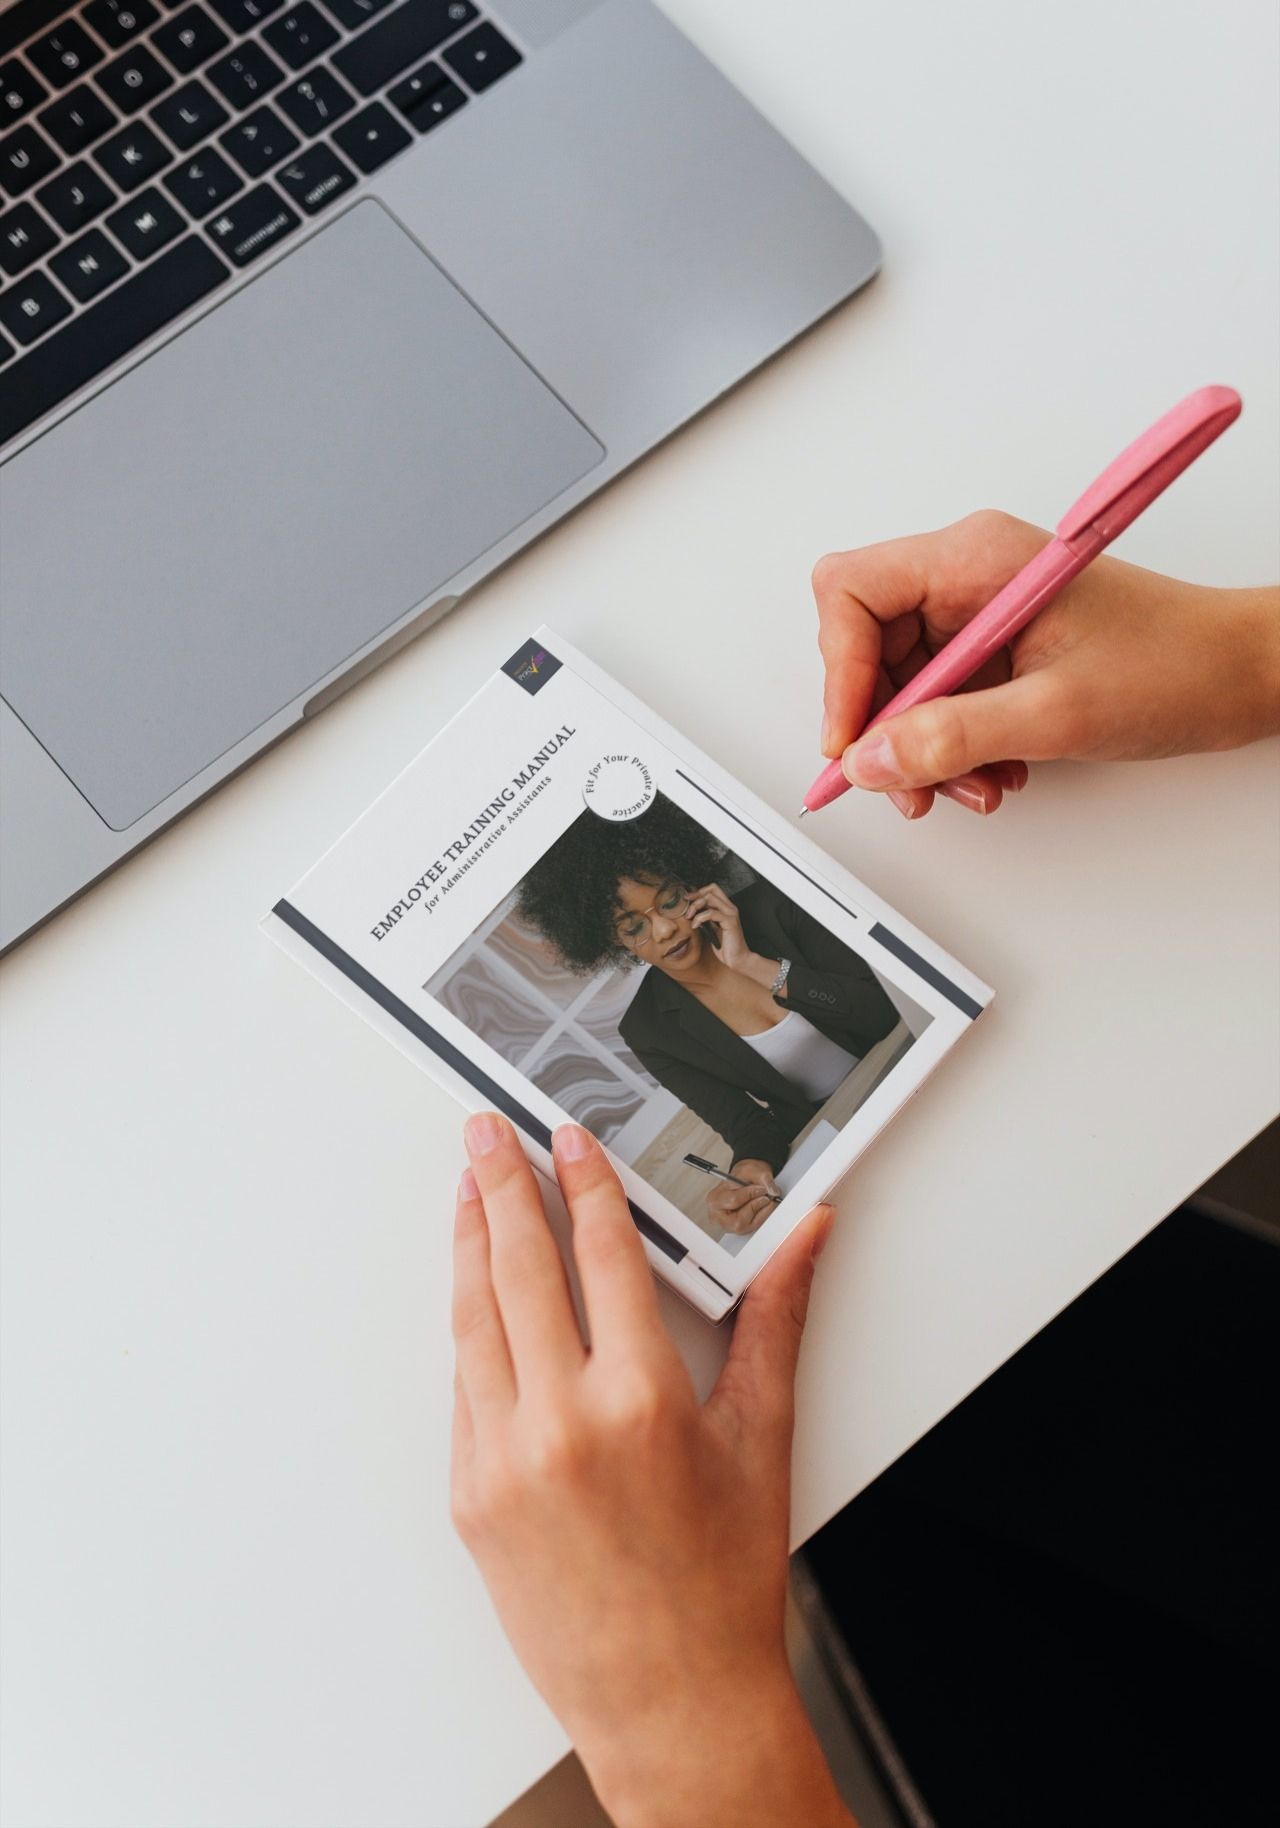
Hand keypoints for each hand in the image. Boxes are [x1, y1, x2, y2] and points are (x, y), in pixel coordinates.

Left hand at [451, 1114, 851, 1827]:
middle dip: (500, 1187)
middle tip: (484, 1132)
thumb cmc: (721, 1579)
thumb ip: (776, 1321)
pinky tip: (472, 1296)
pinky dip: (468, 1331)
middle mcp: (561, 1422)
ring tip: (465, 1191)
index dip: (584, 1185)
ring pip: (473, 1322)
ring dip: (466, 1247)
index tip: (566, 1141)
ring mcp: (502, 1460)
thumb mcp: (762, 1440)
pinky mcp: (469, 1495)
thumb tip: (806, 1237)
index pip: (601, 1254)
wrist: (668, 1699)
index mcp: (640, 1400)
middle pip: (519, 1269)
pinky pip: (464, 1390)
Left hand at [687, 880, 751, 970]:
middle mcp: (730, 908)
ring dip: (695, 907)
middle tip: (687, 911)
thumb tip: (692, 912)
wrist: (737, 958)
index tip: (687, 900)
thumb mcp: (712, 929)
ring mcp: (731, 913)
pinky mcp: (730, 922)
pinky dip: (700, 918)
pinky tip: (695, 926)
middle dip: (695, 898)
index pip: (712, 889)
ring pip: (710, 899)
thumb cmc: (726, 946)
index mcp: (726, 908)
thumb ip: (706, 918)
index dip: (698, 892)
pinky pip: (711, 913)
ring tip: (690, 918)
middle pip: (710, 891)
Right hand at [707, 1159, 782, 1234]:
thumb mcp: (752, 1170)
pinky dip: (761, 1218)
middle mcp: (717, 1215)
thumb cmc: (743, 1177)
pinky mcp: (738, 1229)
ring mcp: (727, 1225)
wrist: (745, 1180)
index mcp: (715, 1198)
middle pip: (738, 1220)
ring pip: (746, 1227)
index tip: (762, 1189)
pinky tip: (763, 1208)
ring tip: (765, 1202)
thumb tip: (772, 1191)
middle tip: (766, 1197)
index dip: (751, 1195)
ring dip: (760, 1214)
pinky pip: (752, 1228)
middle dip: (755, 1207)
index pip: (734, 1200)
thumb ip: (764, 1178)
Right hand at [814, 510, 1279, 818]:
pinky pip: (938, 699)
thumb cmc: (1176, 664)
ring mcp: (978, 611)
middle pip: (867, 645)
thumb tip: (873, 759)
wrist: (1239, 675)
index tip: (852, 739)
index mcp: (974, 558)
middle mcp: (968, 575)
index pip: (852, 593)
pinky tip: (990, 769)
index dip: (840, 670)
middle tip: (904, 781)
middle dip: (883, 724)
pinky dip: (951, 745)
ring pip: (900, 683)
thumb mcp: (1056, 712)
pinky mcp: (994, 647)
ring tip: (966, 784)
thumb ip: (954, 737)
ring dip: (921, 747)